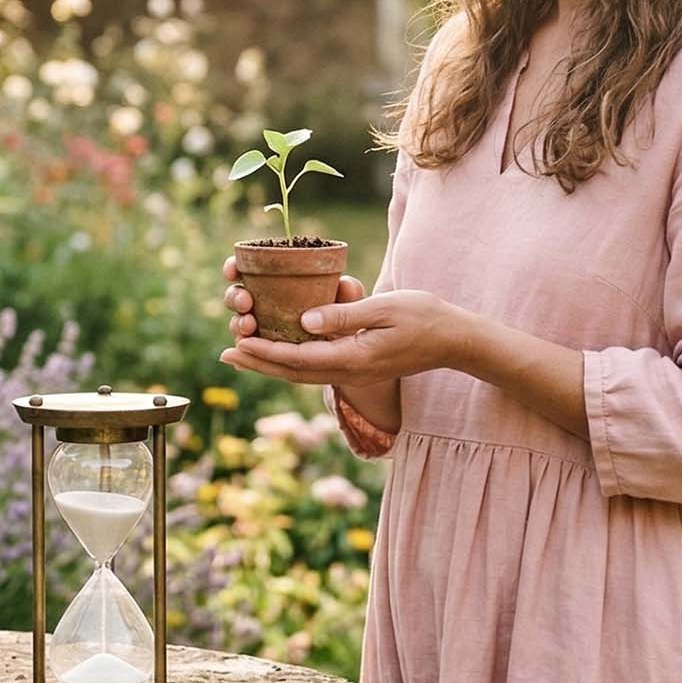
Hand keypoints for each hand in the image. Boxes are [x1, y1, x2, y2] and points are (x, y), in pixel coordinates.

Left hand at [220, 256, 466, 387]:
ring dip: (271, 365)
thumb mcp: (385, 308)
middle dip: (258, 364)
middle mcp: (350, 371)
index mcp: (354, 358)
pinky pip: (318, 368)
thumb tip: (305, 320)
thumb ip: (345, 316)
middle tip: (225, 356)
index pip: (299, 359)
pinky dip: (293, 361)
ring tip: (243, 356)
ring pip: (304, 373)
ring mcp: (356, 372)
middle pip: (294, 373)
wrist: (456, 340)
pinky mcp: (360, 367)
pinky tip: (281, 353)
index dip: (266, 353)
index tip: (238, 345)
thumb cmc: (425, 317)